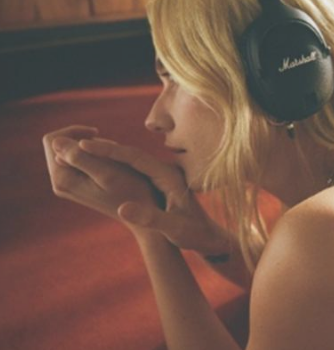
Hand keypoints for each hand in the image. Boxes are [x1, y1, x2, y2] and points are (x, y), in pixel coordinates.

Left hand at [43, 126, 160, 219]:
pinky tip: (113, 163)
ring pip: (72, 151)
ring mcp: (68, 184)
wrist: (143, 212)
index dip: (73, 131)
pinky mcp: (77, 184)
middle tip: (109, 147)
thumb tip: (55, 142)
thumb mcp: (107, 172)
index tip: (97, 133)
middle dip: (84, 140)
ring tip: (114, 157)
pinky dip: (96, 155)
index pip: (53, 140)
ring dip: (93, 147)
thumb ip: (80, 157)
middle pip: (60, 145)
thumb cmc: (130, 192)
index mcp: (63, 179)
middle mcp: (60, 183)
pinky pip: (80, 160)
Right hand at [78, 138, 228, 255]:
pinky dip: (116, 165)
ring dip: (108, 155)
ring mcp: (162, 176)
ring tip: (81, 150)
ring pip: (131, 161)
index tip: (85, 144)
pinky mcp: (160, 183)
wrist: (211, 237)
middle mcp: (165, 171)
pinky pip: (133, 169)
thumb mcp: (175, 230)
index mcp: (169, 176)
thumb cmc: (196, 235)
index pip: (135, 157)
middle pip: (130, 154)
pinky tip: (101, 167)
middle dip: (103, 148)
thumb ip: (152, 219)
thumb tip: (123, 208)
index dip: (110, 151)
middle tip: (75, 142)